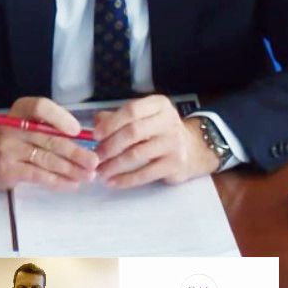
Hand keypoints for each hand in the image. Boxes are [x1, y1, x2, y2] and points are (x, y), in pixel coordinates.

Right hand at [0, 97, 97, 189]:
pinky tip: (72, 184)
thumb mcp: (29, 124)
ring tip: (89, 176)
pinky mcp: (8, 170)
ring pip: (46, 160)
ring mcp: (8, 149)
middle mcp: (12, 127)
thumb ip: (52, 127)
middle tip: (95, 162)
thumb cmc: (16, 138)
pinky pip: (39, 176)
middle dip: (76, 152)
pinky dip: (58, 181)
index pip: (41, 107)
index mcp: (21, 109)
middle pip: (49, 139)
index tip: (78, 131)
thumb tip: (86, 140)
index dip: (61, 118)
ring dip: (71, 169)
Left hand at [92, 94, 219, 188]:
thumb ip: (120, 118)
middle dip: (110, 145)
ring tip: (100, 171)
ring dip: (114, 164)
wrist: (192, 149)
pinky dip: (126, 179)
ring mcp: (173, 143)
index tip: (95, 135)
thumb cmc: (160, 131)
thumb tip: (96, 123)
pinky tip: (113, 182)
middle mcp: (168, 122)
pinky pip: (146, 173)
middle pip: (133, 132)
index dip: (111, 123)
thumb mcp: (145, 117)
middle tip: (96, 156)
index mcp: (159, 105)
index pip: (132, 110)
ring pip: (137, 154)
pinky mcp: (174, 164)